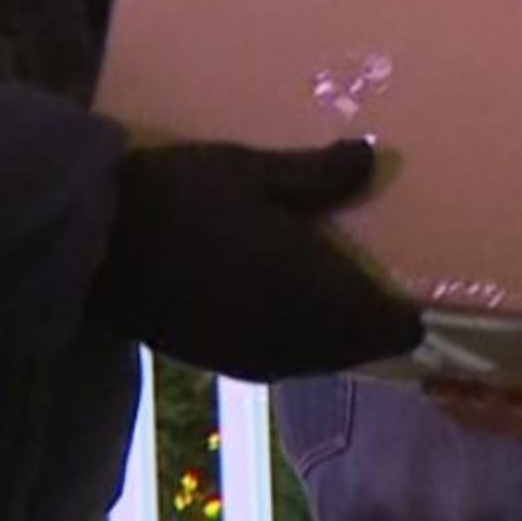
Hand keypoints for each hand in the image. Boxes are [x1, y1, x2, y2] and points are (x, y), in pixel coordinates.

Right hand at [89, 139, 426, 381]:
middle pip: (359, 348)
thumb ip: (318, 176)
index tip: (429, 284)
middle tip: (390, 280)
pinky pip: (282, 359)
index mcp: (316, 298)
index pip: (390, 327)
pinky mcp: (216, 361)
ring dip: (338, 333)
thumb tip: (372, 159)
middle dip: (377, 322)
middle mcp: (292, 342)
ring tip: (347, 289)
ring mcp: (251, 357)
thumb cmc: (182, 198)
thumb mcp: (255, 173)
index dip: (412, 312)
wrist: (92, 244)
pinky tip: (292, 304)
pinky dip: (301, 339)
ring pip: (320, 357)